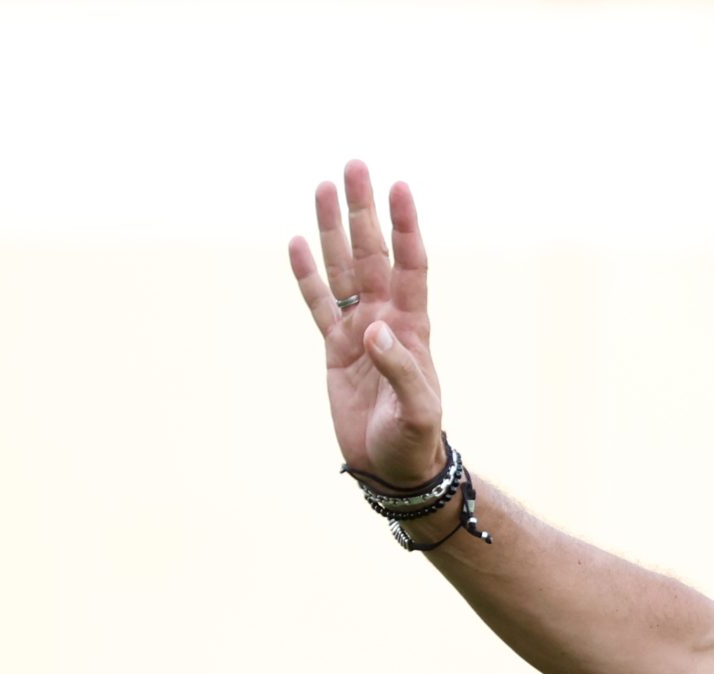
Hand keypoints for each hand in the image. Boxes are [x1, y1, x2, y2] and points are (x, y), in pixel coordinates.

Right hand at [287, 160, 443, 486]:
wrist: (393, 467)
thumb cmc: (414, 440)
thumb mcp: (417, 410)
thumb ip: (400, 368)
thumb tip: (376, 329)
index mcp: (413, 327)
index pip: (410, 265)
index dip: (405, 227)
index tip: (399, 187)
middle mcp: (386, 319)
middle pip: (372, 253)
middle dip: (364, 211)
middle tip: (355, 166)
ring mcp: (358, 330)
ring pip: (342, 269)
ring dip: (334, 229)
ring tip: (324, 187)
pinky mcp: (335, 349)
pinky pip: (317, 304)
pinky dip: (306, 275)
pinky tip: (297, 242)